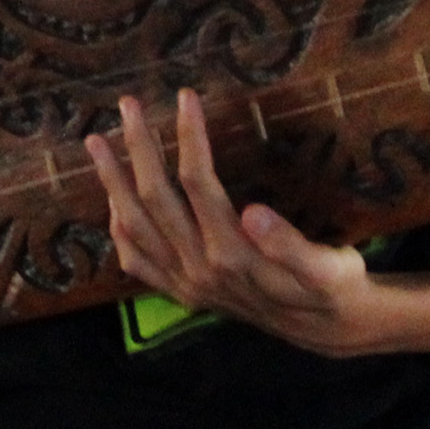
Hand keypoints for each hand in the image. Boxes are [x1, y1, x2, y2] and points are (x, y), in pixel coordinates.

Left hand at [91, 89, 378, 354]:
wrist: (329, 331)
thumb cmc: (333, 287)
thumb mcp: (329, 268)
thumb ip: (290, 245)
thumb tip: (253, 214)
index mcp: (234, 255)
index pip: (198, 184)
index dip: (189, 137)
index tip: (186, 97)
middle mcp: (201, 270)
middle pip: (156, 198)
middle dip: (139, 147)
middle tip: (127, 104)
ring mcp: (187, 284)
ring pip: (135, 229)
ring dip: (112, 183)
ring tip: (95, 143)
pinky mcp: (185, 295)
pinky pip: (137, 263)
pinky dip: (119, 230)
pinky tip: (114, 202)